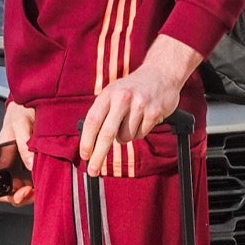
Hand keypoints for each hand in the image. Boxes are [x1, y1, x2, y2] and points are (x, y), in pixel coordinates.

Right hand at [0, 100, 34, 204]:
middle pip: (15, 191)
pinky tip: (49, 176)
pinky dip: (43, 181)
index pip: (1, 185)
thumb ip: (23, 144)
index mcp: (2, 157)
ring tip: (43, 185)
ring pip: (28, 187)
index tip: (22, 192)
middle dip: (25, 196)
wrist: (34, 100)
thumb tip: (30, 165)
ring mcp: (25, 164)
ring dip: (35, 191)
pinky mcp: (38, 162)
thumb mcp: (21, 124)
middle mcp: (13, 164)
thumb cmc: (21, 110)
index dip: (10, 193)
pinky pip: (38, 178)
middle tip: (34, 191)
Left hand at [79, 37, 197, 175]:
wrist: (161, 73)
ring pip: (126, 137)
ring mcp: (140, 106)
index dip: (86, 141)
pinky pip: (141, 134)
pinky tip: (143, 118)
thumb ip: (102, 112)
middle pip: (107, 134)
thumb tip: (90, 140)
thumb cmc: (132, 87)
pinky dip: (139, 132)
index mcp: (108, 94)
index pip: (93, 121)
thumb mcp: (113, 93)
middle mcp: (122, 99)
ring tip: (131, 120)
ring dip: (125, 136)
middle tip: (92, 171)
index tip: (84, 156)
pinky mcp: (154, 113)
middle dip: (98, 156)